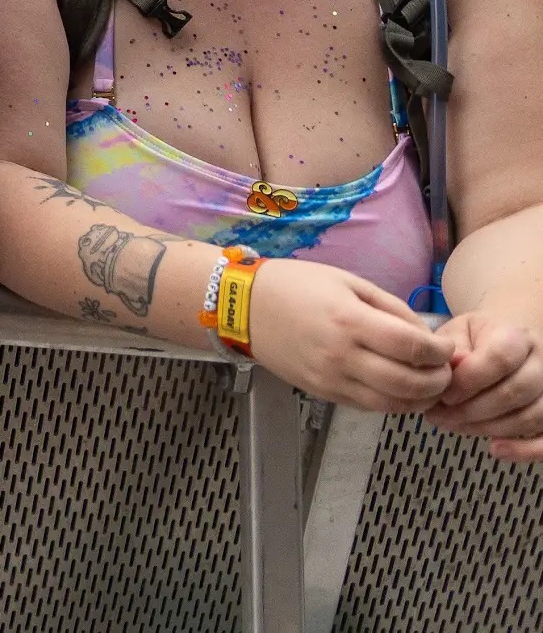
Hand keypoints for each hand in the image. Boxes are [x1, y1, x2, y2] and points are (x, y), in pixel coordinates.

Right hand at [245, 255, 450, 412]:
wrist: (242, 306)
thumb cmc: (295, 285)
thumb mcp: (347, 281)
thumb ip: (390, 308)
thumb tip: (423, 336)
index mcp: (350, 320)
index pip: (412, 347)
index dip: (439, 352)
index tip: (445, 348)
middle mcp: (342, 355)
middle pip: (408, 383)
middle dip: (438, 381)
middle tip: (445, 372)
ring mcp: (331, 378)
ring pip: (391, 404)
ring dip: (420, 400)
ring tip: (429, 386)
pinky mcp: (322, 392)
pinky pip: (368, 406)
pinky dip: (393, 404)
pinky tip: (400, 391)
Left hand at [428, 311, 542, 457]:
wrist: (510, 341)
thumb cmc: (478, 339)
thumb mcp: (459, 332)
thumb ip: (455, 349)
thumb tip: (454, 365)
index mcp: (517, 337)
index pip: (499, 359)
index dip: (469, 381)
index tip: (444, 394)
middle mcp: (542, 363)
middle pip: (515, 392)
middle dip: (472, 410)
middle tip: (440, 416)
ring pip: (530, 417)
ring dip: (488, 429)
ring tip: (454, 426)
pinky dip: (524, 450)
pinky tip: (496, 449)